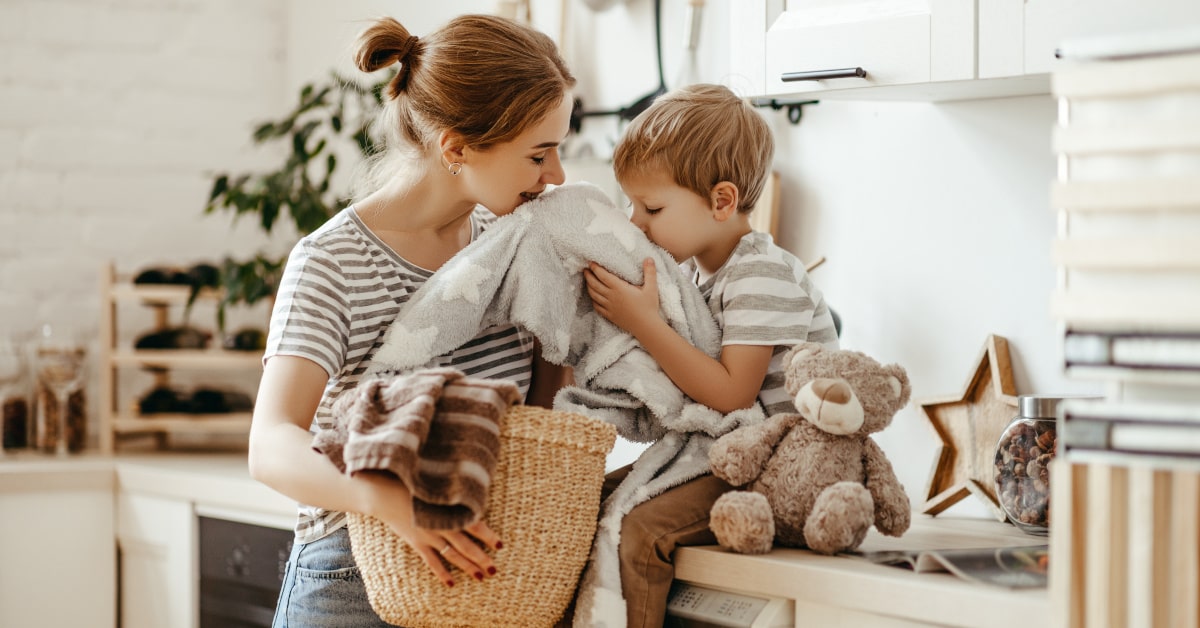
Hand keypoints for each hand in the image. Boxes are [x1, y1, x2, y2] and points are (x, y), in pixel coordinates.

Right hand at [358, 471, 501, 586]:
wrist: (384, 493)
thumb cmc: (411, 483)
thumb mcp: (436, 486)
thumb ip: (453, 493)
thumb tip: (472, 492)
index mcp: (447, 510)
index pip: (474, 524)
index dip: (488, 536)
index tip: (500, 545)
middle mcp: (440, 525)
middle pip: (466, 545)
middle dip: (481, 558)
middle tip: (494, 569)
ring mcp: (428, 535)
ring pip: (452, 555)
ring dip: (468, 567)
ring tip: (481, 577)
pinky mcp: (416, 542)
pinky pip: (431, 561)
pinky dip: (442, 573)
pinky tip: (451, 583)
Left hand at [584, 258, 662, 337]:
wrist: (646, 327)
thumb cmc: (649, 307)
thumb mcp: (652, 288)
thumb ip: (650, 272)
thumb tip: (649, 258)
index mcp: (619, 288)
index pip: (603, 276)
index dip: (596, 268)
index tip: (591, 263)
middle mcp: (612, 297)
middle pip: (595, 284)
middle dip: (589, 276)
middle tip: (585, 269)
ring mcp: (609, 307)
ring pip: (594, 295)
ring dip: (589, 287)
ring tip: (587, 281)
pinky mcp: (610, 315)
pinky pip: (597, 307)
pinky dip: (593, 300)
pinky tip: (593, 298)